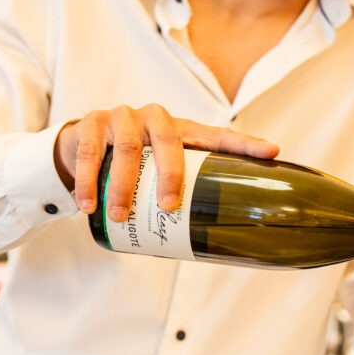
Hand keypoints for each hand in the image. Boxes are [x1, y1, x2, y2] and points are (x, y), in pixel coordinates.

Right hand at [54, 103, 278, 218]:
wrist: (82, 142)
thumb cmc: (133, 160)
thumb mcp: (159, 167)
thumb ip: (181, 189)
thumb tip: (211, 237)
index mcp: (181, 129)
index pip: (218, 135)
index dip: (245, 144)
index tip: (272, 153)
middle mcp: (156, 117)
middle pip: (169, 141)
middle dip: (170, 175)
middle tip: (169, 206)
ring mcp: (123, 117)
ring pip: (127, 149)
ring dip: (122, 186)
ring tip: (120, 216)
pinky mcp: (92, 123)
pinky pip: (90, 152)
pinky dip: (87, 181)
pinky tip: (88, 205)